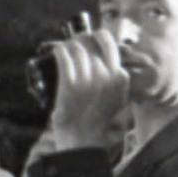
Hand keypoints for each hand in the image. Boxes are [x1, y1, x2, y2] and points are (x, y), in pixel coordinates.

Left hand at [49, 29, 130, 151]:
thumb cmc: (98, 118)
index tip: (90, 37)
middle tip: (77, 39)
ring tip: (65, 46)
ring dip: (69, 44)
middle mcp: (107, 77)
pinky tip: (57, 50)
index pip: (110, 45)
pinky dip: (59, 51)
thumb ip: (117, 79)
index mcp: (120, 78)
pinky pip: (65, 59)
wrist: (84, 139)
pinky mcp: (70, 86)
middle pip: (92, 43)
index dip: (98, 37)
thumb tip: (109, 58)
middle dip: (82, 37)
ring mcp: (89, 81)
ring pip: (78, 49)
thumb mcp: (117, 98)